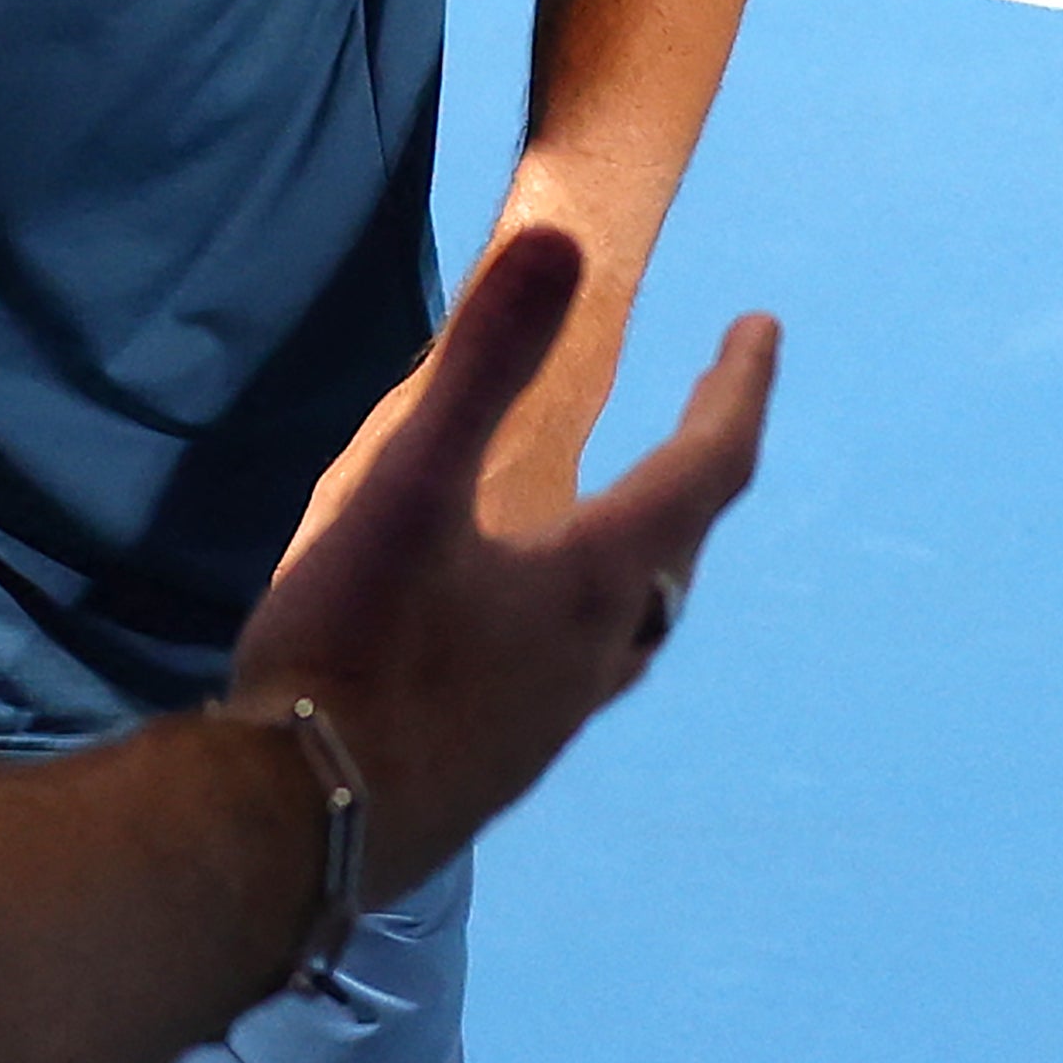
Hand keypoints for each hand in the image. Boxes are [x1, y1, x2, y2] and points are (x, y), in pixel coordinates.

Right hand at [226, 227, 775, 898]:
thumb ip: (481, 365)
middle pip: (683, 548)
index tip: (760, 328)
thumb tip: (559, 240)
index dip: (738, 391)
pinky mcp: (507, 755)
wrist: (302, 821)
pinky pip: (584, 664)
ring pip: (640, 618)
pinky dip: (589, 609)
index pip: (703, 469)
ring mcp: (558, 714)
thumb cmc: (354, 648)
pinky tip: (527, 625)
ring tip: (633, 518)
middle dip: (699, 470)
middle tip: (706, 413)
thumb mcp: (404, 486)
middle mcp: (602, 649)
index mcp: (597, 578)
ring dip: (654, 550)